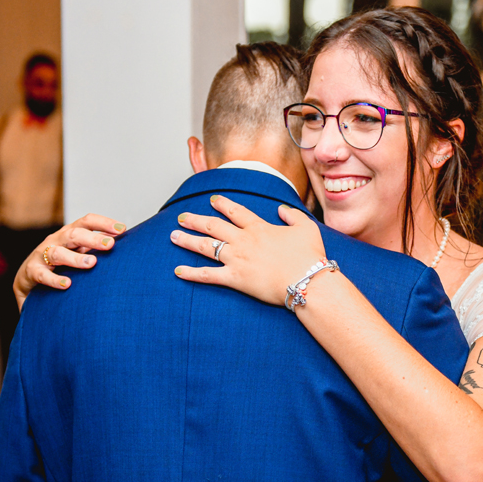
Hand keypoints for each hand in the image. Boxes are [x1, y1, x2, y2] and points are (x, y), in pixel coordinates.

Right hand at [13, 214, 125, 307]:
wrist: (29, 278)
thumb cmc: (60, 263)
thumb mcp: (78, 251)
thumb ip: (95, 247)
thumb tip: (124, 243)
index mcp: (69, 233)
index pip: (86, 221)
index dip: (104, 222)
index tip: (122, 229)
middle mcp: (56, 240)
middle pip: (74, 234)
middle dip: (93, 238)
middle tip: (110, 244)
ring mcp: (43, 255)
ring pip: (59, 252)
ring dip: (75, 258)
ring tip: (91, 263)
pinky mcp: (32, 271)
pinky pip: (43, 275)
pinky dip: (55, 279)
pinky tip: (68, 284)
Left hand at [170, 195, 324, 305]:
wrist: (306, 280)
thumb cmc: (309, 256)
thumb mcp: (306, 228)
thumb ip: (292, 215)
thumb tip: (281, 209)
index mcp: (259, 228)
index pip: (236, 212)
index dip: (223, 204)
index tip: (212, 200)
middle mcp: (244, 241)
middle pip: (213, 226)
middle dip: (195, 220)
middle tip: (182, 217)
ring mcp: (237, 259)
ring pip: (205, 246)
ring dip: (187, 240)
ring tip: (173, 236)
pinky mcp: (235, 278)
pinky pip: (208, 275)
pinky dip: (192, 273)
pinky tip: (178, 271)